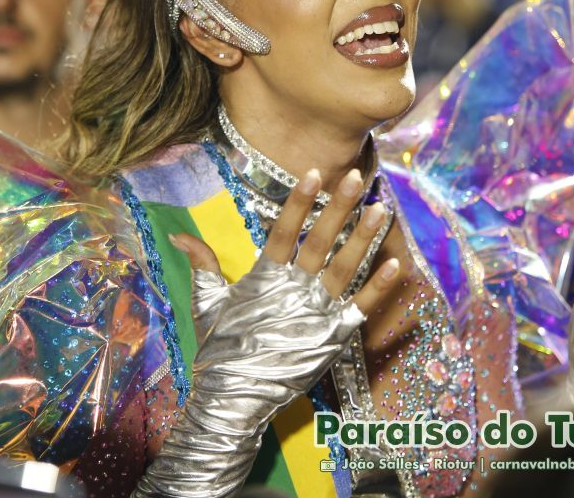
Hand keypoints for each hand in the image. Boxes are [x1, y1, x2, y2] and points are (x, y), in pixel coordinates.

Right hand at [133, 169, 399, 497]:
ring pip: (345, 268)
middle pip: (320, 242)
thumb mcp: (206, 302)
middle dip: (340, 208)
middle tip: (358, 177)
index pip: (284, 231)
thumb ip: (202, 263)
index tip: (315, 173)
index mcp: (264, 278)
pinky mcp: (334, 337)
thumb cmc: (219, 349)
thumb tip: (178, 233)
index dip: (300, 202)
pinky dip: (378, 287)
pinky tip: (395, 263)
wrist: (234, 400)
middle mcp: (294, 290)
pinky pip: (360, 308)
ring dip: (364, 238)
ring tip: (382, 208)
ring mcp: (317, 313)